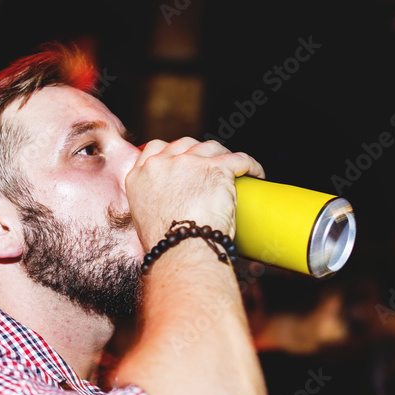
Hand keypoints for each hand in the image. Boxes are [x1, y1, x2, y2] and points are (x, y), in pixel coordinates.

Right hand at [124, 137, 264, 247]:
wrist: (181, 250)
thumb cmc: (166, 245)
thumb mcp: (143, 218)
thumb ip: (151, 201)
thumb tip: (168, 205)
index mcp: (139, 176)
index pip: (154, 149)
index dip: (171, 152)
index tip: (181, 158)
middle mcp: (161, 164)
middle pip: (184, 144)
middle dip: (197, 151)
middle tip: (209, 164)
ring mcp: (188, 163)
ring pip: (211, 148)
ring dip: (223, 155)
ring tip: (234, 169)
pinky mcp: (216, 168)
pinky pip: (239, 159)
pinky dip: (250, 165)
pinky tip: (256, 173)